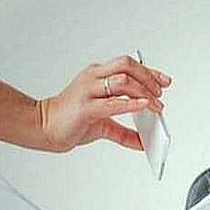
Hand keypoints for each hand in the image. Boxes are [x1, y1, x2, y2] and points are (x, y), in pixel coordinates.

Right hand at [39, 55, 171, 151]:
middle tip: (160, 94)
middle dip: (148, 78)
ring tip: (155, 105)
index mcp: (98, 75)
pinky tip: (143, 106)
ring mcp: (88, 91)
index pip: (128, 65)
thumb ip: (125, 133)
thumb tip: (143, 144)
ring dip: (144, 91)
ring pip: (122, 80)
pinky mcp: (85, 107)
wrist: (44, 127)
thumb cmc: (70, 120)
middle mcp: (93, 78)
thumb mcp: (104, 124)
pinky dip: (131, 104)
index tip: (165, 81)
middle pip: (127, 66)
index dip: (150, 72)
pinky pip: (112, 102)